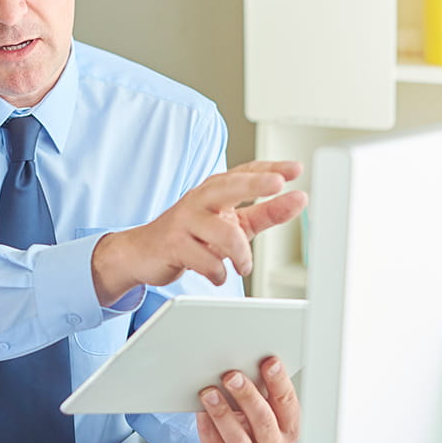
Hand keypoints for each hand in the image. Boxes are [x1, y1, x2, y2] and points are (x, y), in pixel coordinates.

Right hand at [90, 161, 306, 304]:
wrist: (143, 253)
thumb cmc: (193, 235)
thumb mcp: (232, 223)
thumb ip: (265, 213)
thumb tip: (299, 200)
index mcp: (215, 190)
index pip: (245, 173)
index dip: (270, 169)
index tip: (296, 169)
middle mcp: (199, 199)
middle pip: (229, 186)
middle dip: (255, 184)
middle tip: (278, 185)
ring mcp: (184, 221)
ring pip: (224, 234)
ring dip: (241, 256)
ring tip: (243, 266)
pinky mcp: (173, 244)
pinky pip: (207, 261)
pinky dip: (219, 272)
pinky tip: (217, 273)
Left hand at [197, 356, 299, 442]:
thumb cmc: (252, 419)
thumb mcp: (264, 404)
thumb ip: (261, 387)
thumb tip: (246, 360)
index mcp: (288, 426)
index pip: (286, 402)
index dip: (279, 381)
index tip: (270, 362)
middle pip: (262, 419)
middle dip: (247, 396)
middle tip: (232, 376)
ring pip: (238, 438)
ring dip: (223, 413)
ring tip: (210, 392)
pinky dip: (206, 425)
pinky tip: (200, 409)